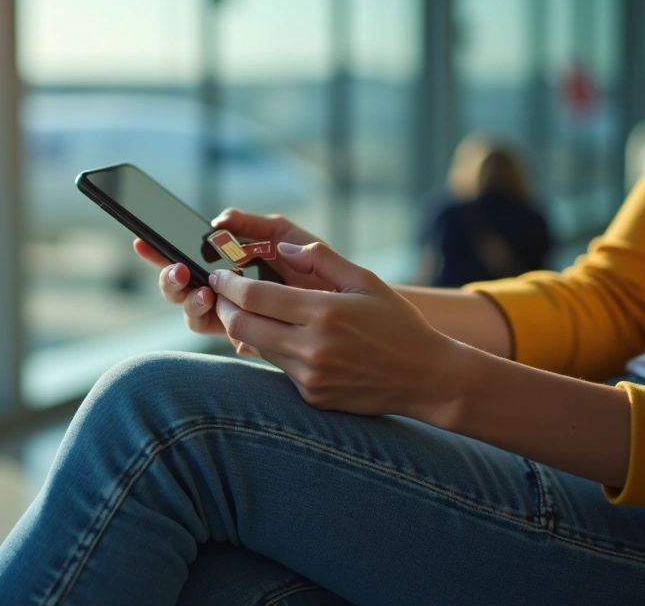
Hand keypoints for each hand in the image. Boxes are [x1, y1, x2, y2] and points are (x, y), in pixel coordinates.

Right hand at [132, 209, 328, 345]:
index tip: (142, 241)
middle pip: (180, 289)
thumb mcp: (290, 237)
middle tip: (179, 271)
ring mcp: (234, 318)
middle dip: (170, 280)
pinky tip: (215, 303)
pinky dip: (211, 317)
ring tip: (200, 290)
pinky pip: (219, 331)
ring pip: (194, 313)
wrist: (358, 306)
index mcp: (227, 266)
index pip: (184, 259)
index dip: (158, 252)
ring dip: (188, 300)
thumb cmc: (321, 269)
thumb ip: (258, 225)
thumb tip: (221, 218)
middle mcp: (223, 295)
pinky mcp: (249, 338)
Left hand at [209, 242, 465, 424]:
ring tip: (246, 309)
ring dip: (244, 327)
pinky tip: (279, 335)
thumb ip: (322, 260)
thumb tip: (283, 247)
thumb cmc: (397, 324)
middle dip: (224, 305)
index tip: (218, 273)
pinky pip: (277, 367)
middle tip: (221, 292)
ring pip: (255, 346)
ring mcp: (310, 376)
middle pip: (241, 325)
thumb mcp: (365, 281)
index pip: (254, 296)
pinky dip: (271, 348)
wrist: (426, 378)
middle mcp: (312, 347)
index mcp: (324, 313)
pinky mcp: (311, 395)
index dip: (228, 283)